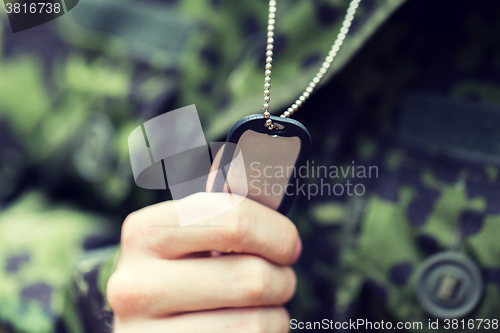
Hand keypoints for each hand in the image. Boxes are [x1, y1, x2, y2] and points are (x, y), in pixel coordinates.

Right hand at [107, 191, 301, 331]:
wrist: (147, 325)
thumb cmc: (182, 270)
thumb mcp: (192, 236)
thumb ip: (225, 206)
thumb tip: (269, 154)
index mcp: (144, 232)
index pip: (234, 221)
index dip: (277, 232)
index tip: (288, 244)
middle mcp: (135, 284)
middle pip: (252, 278)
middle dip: (281, 277)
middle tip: (277, 278)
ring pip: (257, 321)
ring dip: (275, 313)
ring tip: (257, 307)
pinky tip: (243, 327)